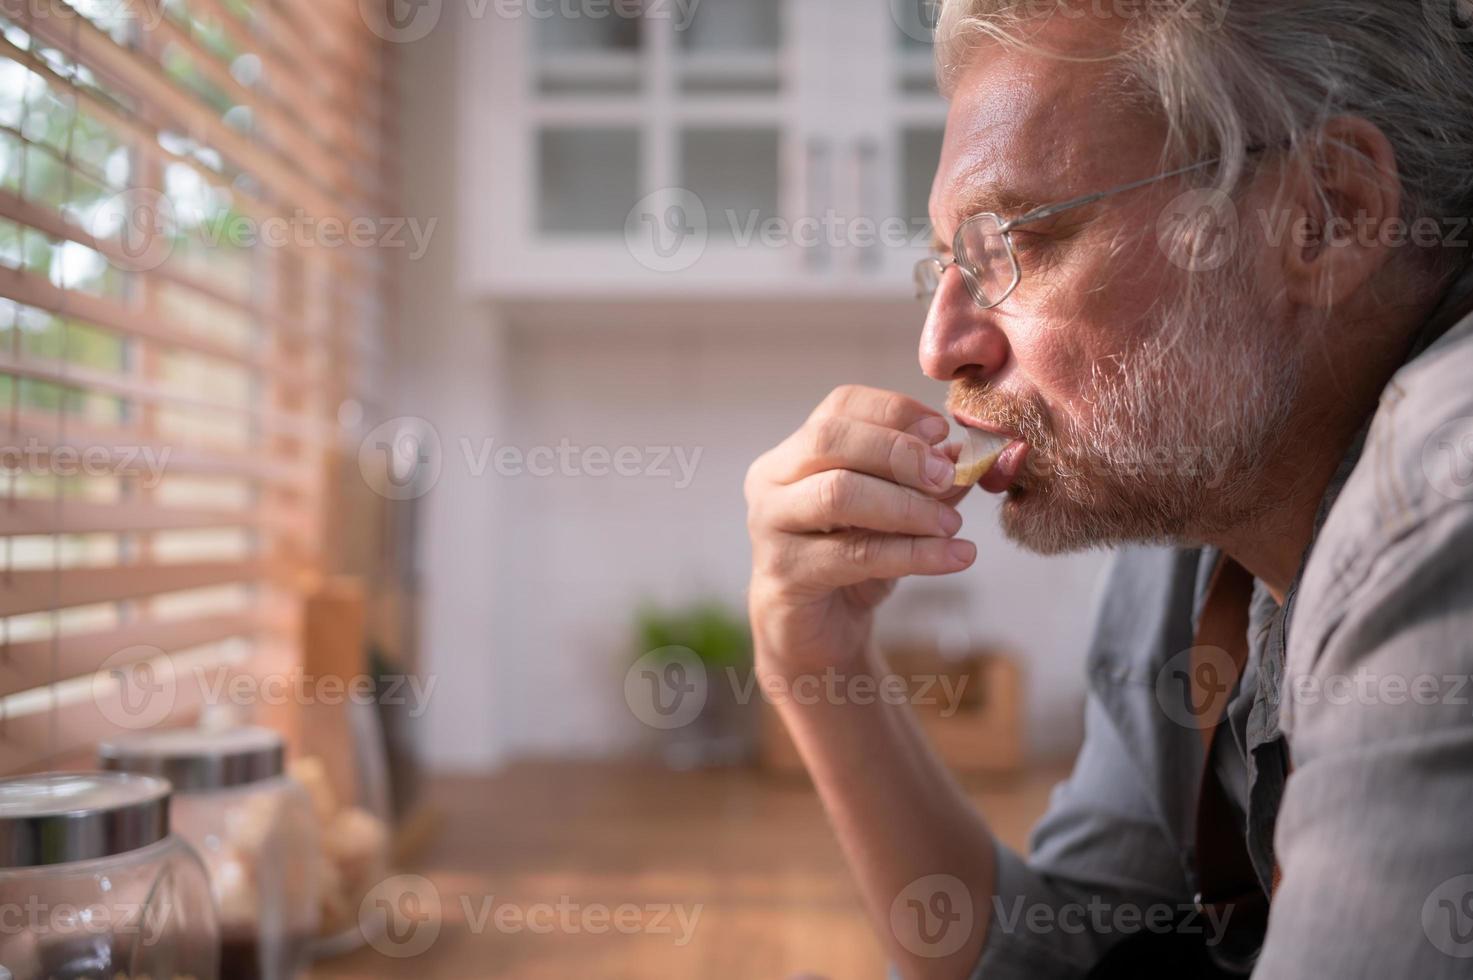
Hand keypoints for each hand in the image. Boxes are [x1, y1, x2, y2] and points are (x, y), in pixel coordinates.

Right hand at [744, 385, 976, 676]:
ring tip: (952, 523)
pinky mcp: (785, 575)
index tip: (943, 432)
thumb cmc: (850, 560)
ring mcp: (770, 527)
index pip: (840, 406)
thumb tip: (964, 451)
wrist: (816, 631)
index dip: (895, 411)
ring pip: (838, 494)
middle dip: (898, 452)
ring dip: (906, 505)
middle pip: (830, 440)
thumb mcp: (892, 513)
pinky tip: (955, 556)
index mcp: (794, 452)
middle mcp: (772, 481)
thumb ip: (923, 480)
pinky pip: (856, 555)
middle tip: (947, 474)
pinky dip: (913, 553)